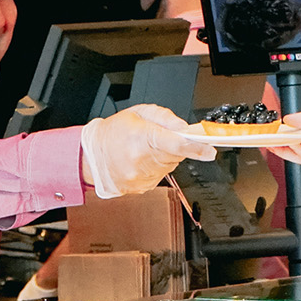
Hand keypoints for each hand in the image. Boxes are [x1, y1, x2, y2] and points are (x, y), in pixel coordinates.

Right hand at [80, 105, 217, 198]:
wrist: (90, 155)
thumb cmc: (113, 132)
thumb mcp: (138, 113)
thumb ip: (164, 117)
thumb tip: (184, 127)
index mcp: (142, 137)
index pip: (177, 144)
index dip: (197, 147)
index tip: (210, 150)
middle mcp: (141, 160)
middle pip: (176, 155)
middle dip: (175, 146)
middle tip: (159, 138)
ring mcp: (141, 176)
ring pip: (169, 166)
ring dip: (164, 157)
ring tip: (144, 149)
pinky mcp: (141, 187)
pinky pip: (160, 176)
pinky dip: (155, 168)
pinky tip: (141, 161)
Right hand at [272, 107, 300, 171]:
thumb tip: (288, 119)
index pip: (295, 132)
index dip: (283, 130)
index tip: (273, 127)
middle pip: (292, 143)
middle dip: (279, 140)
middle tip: (267, 135)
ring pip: (295, 152)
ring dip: (283, 147)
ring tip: (273, 141)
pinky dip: (296, 151)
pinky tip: (291, 143)